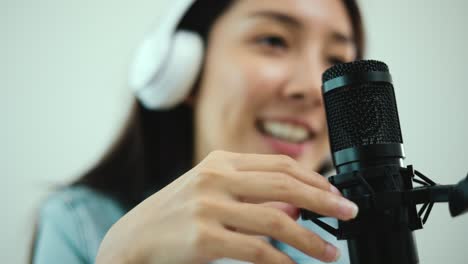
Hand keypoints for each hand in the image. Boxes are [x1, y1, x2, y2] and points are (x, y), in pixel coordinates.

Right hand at [96, 151, 357, 263]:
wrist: (132, 239)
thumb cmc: (175, 214)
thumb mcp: (212, 192)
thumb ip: (251, 194)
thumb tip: (294, 205)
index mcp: (220, 162)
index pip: (279, 165)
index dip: (314, 179)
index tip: (335, 194)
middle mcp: (216, 178)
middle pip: (284, 185)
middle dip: (323, 200)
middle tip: (348, 214)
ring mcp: (209, 206)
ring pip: (276, 220)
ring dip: (310, 238)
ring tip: (331, 252)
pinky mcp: (204, 237)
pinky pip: (257, 251)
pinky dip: (282, 262)